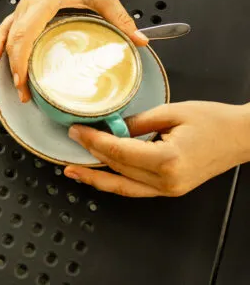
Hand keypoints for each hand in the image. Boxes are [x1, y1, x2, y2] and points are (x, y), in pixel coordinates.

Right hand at [0, 0, 147, 101]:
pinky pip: (7, 27)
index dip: (20, 58)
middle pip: (13, 39)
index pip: (25, 33)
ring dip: (7, 58)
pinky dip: (1, 42)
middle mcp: (28, 5)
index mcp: (44, 1)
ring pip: (8, 34)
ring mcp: (24, 6)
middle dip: (14, 67)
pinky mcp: (25, 8)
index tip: (24, 79)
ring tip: (13, 82)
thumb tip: (141, 41)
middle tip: (24, 93)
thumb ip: (120, 18)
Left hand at [63, 101, 249, 196]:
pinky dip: (114, 182)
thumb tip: (109, 125)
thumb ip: (136, 122)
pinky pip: (135, 188)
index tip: (76, 130)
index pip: (118, 151)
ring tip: (72, 170)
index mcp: (168, 159)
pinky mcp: (170, 190)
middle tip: (70, 139)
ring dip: (95, 177)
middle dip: (90, 154)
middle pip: (117, 168)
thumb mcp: (171, 112)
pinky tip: (98, 175)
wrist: (242, 136)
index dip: (92, 141)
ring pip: (123, 186)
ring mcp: (169, 189)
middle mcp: (167, 180)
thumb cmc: (214, 121)